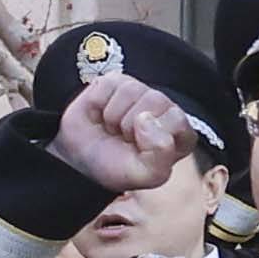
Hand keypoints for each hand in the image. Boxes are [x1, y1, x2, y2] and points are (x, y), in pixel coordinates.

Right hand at [47, 71, 202, 190]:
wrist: (78, 162)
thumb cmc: (117, 168)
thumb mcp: (146, 175)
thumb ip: (161, 152)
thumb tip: (145, 117)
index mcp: (180, 132)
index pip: (177, 120)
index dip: (152, 137)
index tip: (139, 149)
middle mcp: (164, 109)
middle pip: (156, 100)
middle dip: (130, 125)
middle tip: (123, 138)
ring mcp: (140, 93)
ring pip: (132, 90)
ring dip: (114, 115)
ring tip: (112, 128)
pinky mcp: (114, 82)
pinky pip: (108, 83)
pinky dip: (98, 102)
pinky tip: (100, 115)